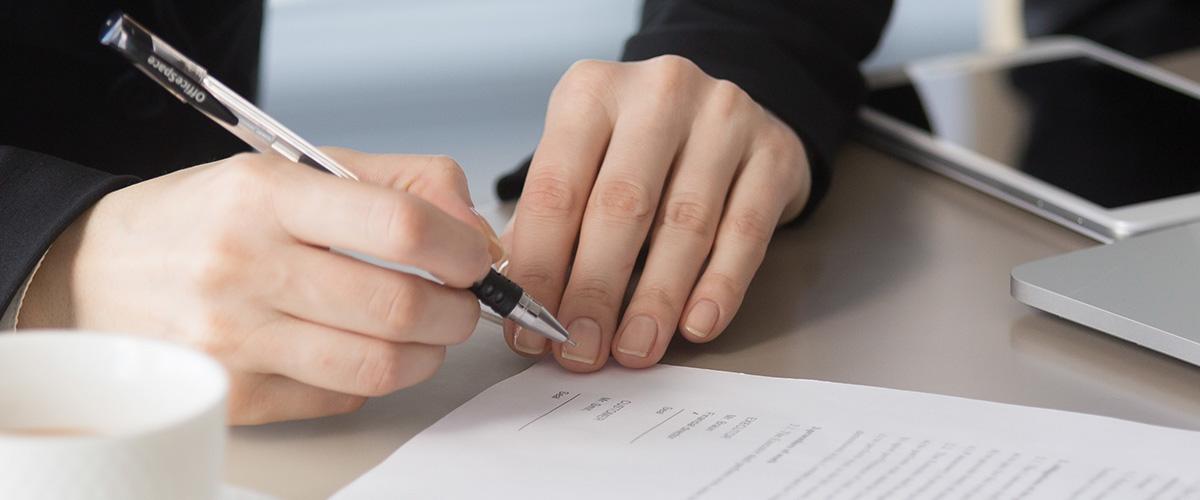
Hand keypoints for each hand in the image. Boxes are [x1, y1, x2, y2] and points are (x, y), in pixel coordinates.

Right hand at [20, 149, 495, 423]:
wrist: (100, 271)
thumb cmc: (211, 217)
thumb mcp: (296, 170)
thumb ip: (399, 184)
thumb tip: (475, 233)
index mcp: (267, 195)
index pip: (398, 226)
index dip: (461, 249)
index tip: (476, 259)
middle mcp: (244, 265)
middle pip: (399, 306)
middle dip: (458, 311)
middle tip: (462, 304)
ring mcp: (234, 338)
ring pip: (378, 366)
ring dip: (427, 354)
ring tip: (425, 333)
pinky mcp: (233, 394)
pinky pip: (340, 399)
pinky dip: (371, 380)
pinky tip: (359, 352)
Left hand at [504, 55, 809, 371]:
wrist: (723, 115)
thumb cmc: (635, 151)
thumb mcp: (580, 163)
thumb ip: (545, 223)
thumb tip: (514, 301)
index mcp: (591, 91)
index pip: (557, 189)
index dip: (541, 267)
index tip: (531, 326)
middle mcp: (658, 93)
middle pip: (621, 206)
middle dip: (595, 290)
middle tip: (581, 350)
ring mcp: (723, 116)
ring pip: (685, 223)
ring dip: (655, 299)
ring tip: (635, 349)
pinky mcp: (773, 151)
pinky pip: (745, 230)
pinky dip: (719, 286)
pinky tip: (696, 325)